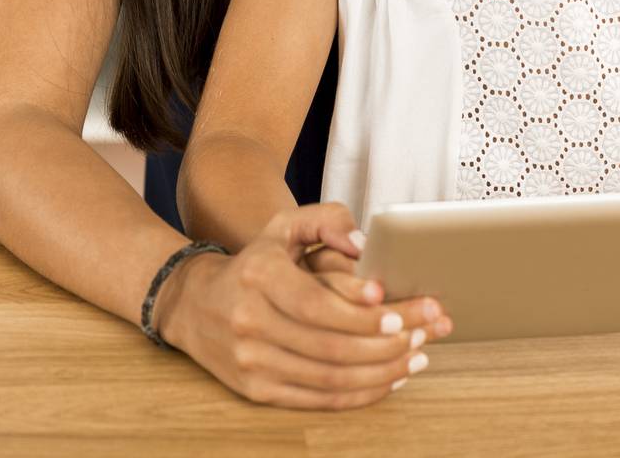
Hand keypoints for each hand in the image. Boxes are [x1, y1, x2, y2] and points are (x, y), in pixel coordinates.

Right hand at [157, 202, 446, 408]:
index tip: (400, 313)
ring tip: (416, 356)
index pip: (318, 305)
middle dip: (387, 344)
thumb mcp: (284, 225)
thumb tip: (363, 245)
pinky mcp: (256, 390)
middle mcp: (250, 322)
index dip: (362, 314)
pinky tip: (390, 379)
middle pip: (330, 346)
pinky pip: (318, 399)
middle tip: (425, 333)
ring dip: (382, 372)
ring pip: (329, 378)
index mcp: (258, 275)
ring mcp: (251, 361)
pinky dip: (360, 393)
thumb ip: (327, 221)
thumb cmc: (254, 262)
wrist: (194, 304)